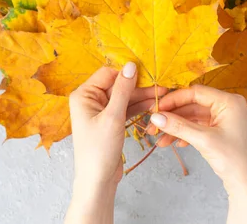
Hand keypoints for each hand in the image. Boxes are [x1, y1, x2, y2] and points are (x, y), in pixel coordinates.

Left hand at [65, 63, 166, 223]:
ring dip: (141, 97)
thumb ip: (122, 89)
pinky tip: (153, 105)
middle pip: (118, 85)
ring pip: (124, 97)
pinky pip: (125, 108)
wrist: (97, 181)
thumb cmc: (99, 150)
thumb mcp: (113, 117)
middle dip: (138, 86)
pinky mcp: (110, 122)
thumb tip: (131, 65)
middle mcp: (90, 100)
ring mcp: (100, 111)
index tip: (149, 73)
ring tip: (162, 96)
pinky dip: (138, 108)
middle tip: (161, 87)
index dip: (128, 73)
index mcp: (84, 95)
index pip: (108, 73)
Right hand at [147, 85, 246, 223]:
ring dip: (177, 128)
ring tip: (160, 141)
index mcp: (229, 101)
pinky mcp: (222, 131)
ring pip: (193, 118)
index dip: (173, 100)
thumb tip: (155, 117)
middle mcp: (227, 106)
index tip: (155, 109)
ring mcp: (225, 119)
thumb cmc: (233, 160)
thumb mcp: (204, 140)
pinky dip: (186, 134)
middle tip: (153, 127)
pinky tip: (176, 143)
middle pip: (192, 105)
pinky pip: (199, 127)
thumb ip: (179, 126)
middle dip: (172, 117)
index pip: (195, 93)